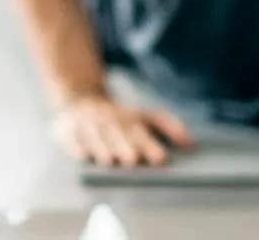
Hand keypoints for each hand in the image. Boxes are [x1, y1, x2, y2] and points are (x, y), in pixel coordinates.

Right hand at [54, 92, 193, 167]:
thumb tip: (190, 143)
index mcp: (129, 119)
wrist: (80, 98)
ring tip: (109, 160)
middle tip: (132, 159)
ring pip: (96, 137)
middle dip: (125, 146)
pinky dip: (76, 146)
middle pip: (118, 135)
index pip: (141, 132)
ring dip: (102, 148)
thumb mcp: (144, 114)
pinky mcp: (68, 129)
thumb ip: (169, 125)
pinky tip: (83, 155)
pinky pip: (72, 138)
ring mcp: (87, 125)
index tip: (160, 158)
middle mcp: (109, 121)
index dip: (150, 144)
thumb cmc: (119, 116)